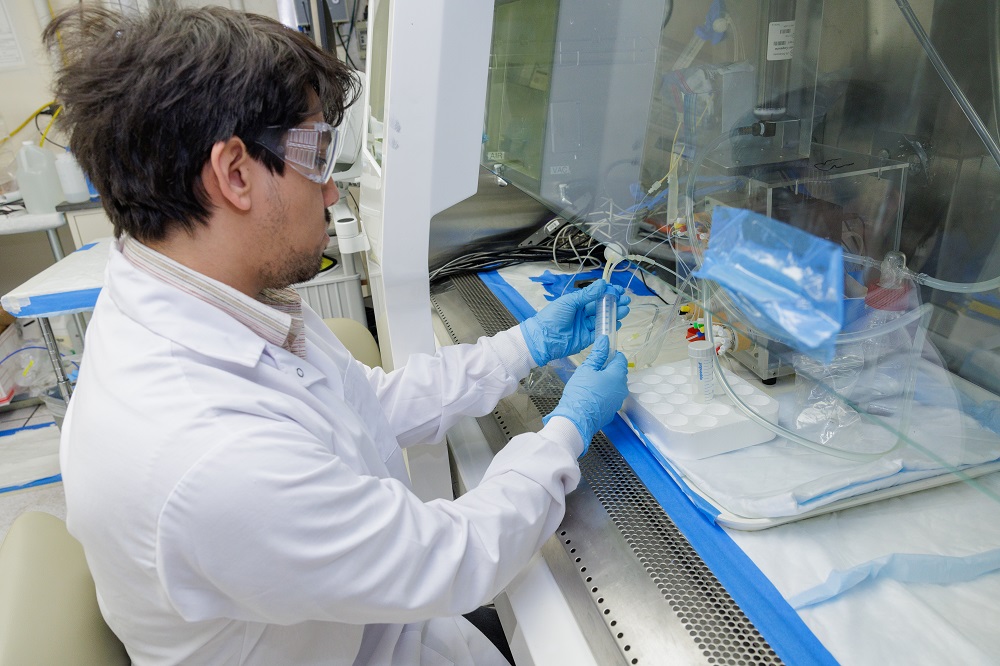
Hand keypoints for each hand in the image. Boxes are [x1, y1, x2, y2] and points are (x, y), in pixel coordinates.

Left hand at [520, 279, 630, 365]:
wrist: (542, 339)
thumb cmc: (553, 317)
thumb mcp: (570, 302)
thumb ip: (587, 294)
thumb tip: (603, 283)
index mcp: (576, 303)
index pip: (595, 296)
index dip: (607, 293)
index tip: (618, 290)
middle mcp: (582, 314)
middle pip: (601, 307)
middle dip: (614, 303)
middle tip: (626, 300)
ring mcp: (585, 326)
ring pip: (602, 319)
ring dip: (614, 314)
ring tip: (625, 309)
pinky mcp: (586, 339)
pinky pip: (600, 332)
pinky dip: (609, 327)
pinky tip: (617, 322)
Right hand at [543, 337, 628, 453]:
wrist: (577, 419)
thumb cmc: (581, 392)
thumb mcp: (587, 369)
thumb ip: (598, 354)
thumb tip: (605, 340)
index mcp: (617, 375)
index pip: (621, 359)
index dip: (612, 354)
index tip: (601, 355)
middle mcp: (622, 388)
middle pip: (618, 372)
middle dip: (608, 369)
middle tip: (592, 369)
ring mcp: (618, 401)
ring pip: (614, 386)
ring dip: (606, 382)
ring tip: (590, 383)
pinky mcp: (612, 411)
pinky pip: (610, 397)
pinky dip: (604, 394)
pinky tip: (591, 396)